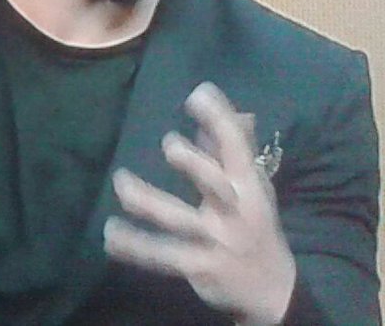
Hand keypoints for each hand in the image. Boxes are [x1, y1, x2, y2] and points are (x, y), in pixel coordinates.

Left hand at [104, 82, 294, 324]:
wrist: (274, 290)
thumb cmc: (255, 224)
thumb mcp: (254, 187)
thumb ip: (236, 150)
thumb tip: (237, 110)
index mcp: (248, 186)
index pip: (237, 149)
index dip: (221, 120)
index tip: (198, 94)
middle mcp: (234, 211)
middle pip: (216, 185)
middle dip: (195, 164)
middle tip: (168, 144)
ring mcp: (217, 241)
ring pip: (181, 221)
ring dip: (148, 202)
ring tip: (121, 185)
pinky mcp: (199, 267)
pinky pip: (163, 256)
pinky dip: (136, 246)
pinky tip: (110, 236)